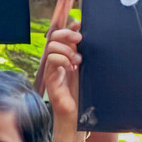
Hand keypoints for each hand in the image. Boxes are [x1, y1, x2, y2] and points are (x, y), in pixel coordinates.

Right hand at [39, 0, 82, 135]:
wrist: (77, 116)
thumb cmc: (83, 95)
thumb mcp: (88, 70)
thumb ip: (87, 54)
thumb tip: (91, 37)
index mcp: (66, 55)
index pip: (63, 34)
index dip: (70, 26)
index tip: (81, 25)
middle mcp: (57, 60)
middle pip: (54, 36)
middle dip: (67, 34)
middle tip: (79, 40)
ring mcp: (52, 69)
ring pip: (51, 46)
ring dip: (66, 50)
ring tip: (77, 61)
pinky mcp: (50, 78)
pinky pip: (51, 60)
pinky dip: (62, 60)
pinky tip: (71, 68)